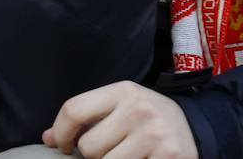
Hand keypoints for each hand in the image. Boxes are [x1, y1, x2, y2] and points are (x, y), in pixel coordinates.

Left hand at [44, 81, 197, 158]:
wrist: (194, 129)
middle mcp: (140, 110)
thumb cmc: (148, 119)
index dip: (60, 133)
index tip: (62, 145)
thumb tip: (48, 139)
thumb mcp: (122, 106)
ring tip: (125, 156)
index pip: (74, 109)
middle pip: (88, 147)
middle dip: (93, 155)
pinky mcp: (166, 158)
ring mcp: (154, 137)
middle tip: (109, 150)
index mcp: (124, 91)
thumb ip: (87, 118)